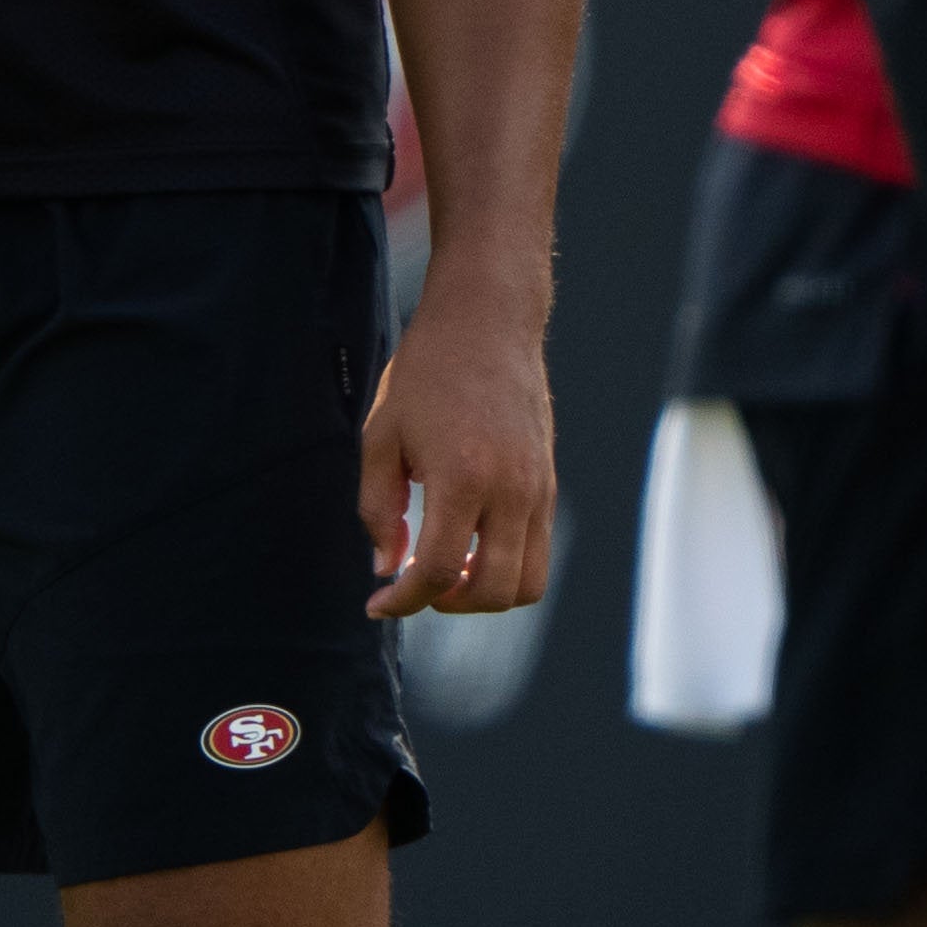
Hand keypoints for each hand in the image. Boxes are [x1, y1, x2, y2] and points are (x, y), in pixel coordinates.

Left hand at [360, 287, 554, 618]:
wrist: (488, 322)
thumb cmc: (426, 372)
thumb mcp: (381, 435)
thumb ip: (377, 507)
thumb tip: (387, 567)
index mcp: (463, 476)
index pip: (439, 570)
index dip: (403, 602)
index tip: (378, 605)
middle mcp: (511, 490)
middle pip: (494, 591)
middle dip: (447, 604)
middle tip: (414, 584)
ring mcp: (539, 489)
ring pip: (528, 583)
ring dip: (485, 594)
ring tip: (448, 569)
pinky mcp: (549, 483)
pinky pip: (539, 552)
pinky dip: (506, 568)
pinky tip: (470, 544)